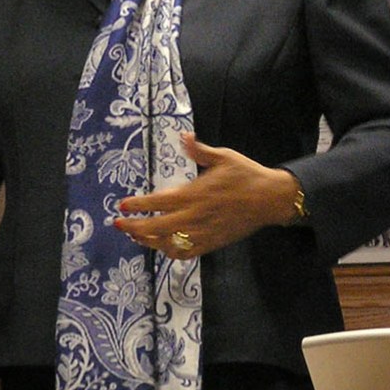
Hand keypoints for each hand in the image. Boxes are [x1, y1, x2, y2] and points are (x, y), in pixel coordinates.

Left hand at [113, 133, 299, 257]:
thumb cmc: (246, 175)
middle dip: (135, 227)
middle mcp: (196, 216)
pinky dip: (169, 251)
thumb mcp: (224, 156)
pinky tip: (159, 245)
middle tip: (118, 224)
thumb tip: (184, 136)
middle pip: (158, 227)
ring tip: (135, 235)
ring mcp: (203, 232)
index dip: (139, 204)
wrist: (270, 199)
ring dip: (148, 241)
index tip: (122, 205)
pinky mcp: (211, 243)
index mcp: (196, 193)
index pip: (160, 201)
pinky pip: (185, 253)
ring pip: (169, 243)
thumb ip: (199, 150)